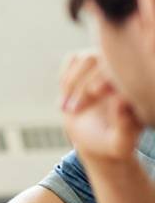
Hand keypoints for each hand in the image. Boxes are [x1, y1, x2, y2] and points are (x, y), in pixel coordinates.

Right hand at [60, 51, 141, 165]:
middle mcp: (122, 74)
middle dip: (82, 86)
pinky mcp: (86, 67)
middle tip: (72, 110)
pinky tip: (66, 98)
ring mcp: (103, 67)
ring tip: (65, 108)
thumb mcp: (119, 143)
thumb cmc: (111, 144)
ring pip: (85, 59)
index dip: (105, 77)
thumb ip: (124, 126)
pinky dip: (65, 78)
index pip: (121, 70)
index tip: (93, 94)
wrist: (93, 139)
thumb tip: (120, 100)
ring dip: (71, 83)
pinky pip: (72, 59)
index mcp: (137, 89)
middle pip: (101, 61)